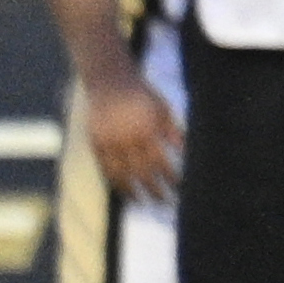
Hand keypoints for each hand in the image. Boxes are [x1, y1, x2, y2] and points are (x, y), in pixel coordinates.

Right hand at [85, 72, 181, 206]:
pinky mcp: (95, 142)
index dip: (171, 177)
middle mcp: (127, 137)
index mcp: (146, 128)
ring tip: (142, 203)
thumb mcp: (163, 108)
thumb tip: (188, 155)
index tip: (180, 189)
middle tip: (164, 203)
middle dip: (155, 189)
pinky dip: (114, 181)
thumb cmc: (142, 95)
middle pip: (142, 171)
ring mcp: (109, 141)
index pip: (161, 161)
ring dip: (133, 191)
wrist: (109, 79)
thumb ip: (174, 132)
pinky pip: (104, 167)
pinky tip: (123, 191)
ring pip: (121, 174)